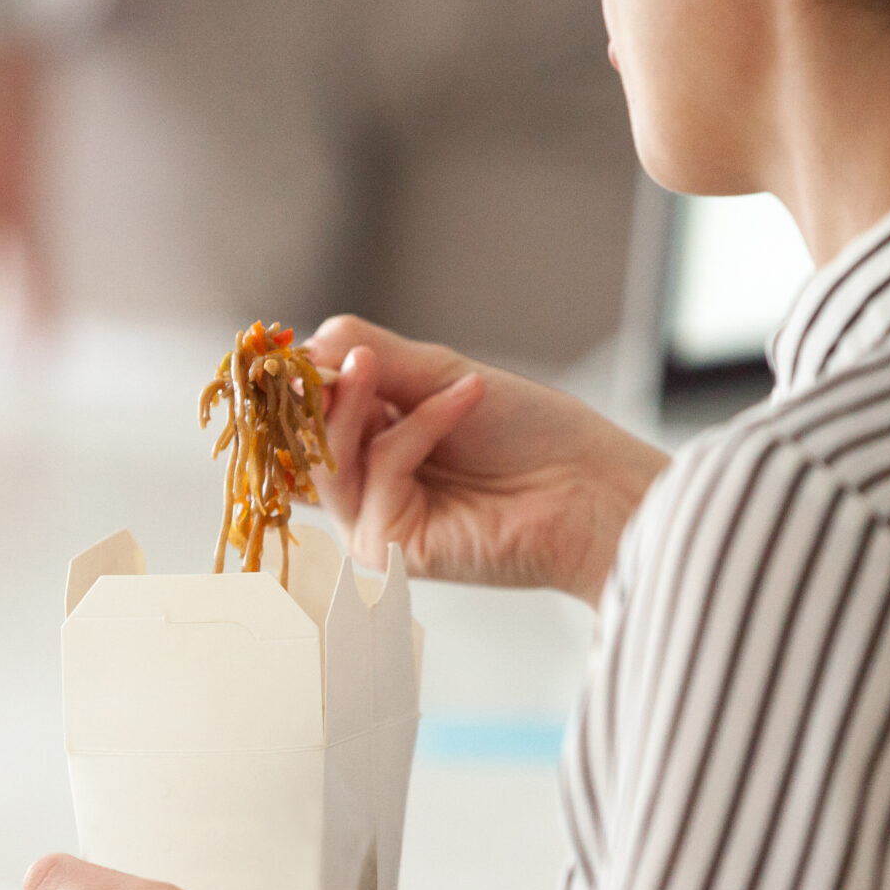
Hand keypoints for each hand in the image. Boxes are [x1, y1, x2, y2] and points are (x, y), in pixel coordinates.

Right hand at [307, 316, 667, 605]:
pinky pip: (377, 475)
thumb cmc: (530, 433)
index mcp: (374, 440)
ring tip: (376, 364)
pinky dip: (417, 428)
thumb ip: (372, 357)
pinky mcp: (389, 548)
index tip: (302, 342)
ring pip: (327, 460)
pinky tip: (466, 397)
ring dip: (353, 403)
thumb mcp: (440, 376)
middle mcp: (366, 483)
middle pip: (306, 438)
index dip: (301, 376)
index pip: (310, 410)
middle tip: (343, 351)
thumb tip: (301, 349)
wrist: (588, 485)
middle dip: (322, 389)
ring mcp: (373, 519)